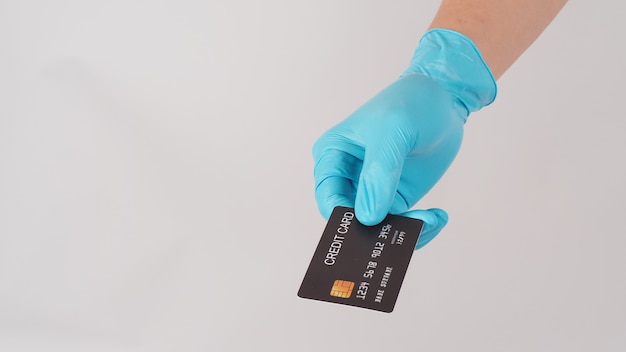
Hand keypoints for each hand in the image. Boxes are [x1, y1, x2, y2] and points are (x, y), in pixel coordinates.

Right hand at [313, 29, 495, 246]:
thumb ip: (379, 174)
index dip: (343, 216)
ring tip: (432, 220)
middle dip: (375, 231)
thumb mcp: (393, 132)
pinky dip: (419, 227)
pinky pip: (401, 225)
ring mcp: (372, 190)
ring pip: (377, 228)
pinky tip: (438, 216)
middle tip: (404, 233)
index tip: (369, 225)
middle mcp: (347, 177)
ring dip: (404, 231)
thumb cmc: (410, 104)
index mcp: (333, 155)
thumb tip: (368, 216)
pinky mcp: (396, 198)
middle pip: (351, 218)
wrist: (444, 100)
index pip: (328, 196)